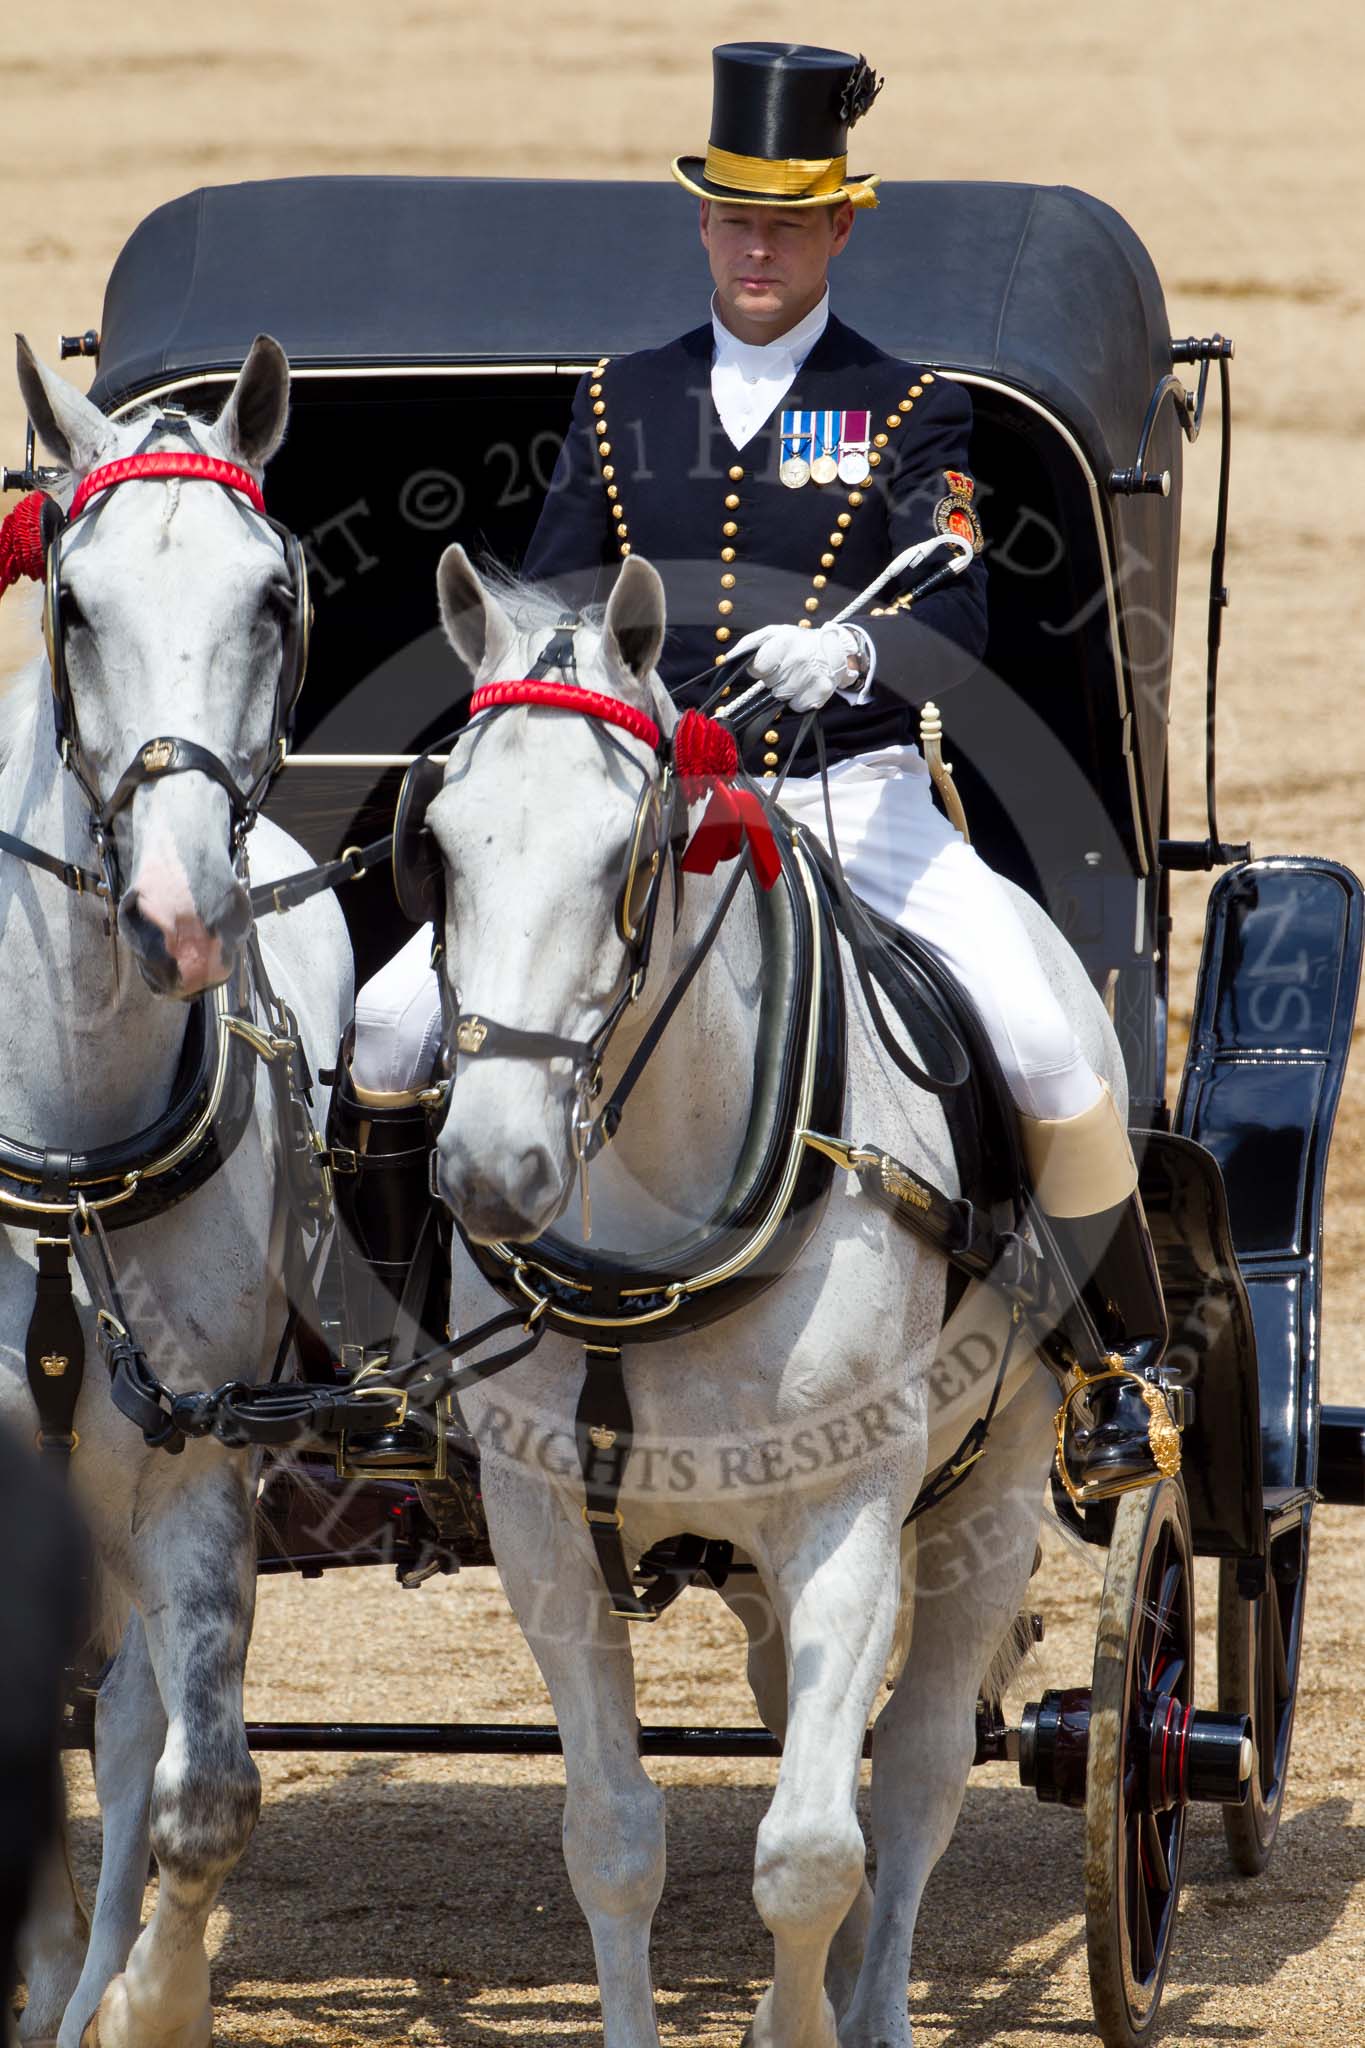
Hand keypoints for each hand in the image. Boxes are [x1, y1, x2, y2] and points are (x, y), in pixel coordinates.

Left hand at [729, 622, 863, 712]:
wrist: (835, 648)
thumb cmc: (798, 641)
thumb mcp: (774, 633)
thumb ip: (749, 644)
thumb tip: (728, 660)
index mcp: (784, 641)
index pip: (757, 667)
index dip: (760, 668)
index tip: (769, 663)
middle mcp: (799, 660)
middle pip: (770, 684)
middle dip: (774, 678)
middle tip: (787, 667)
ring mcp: (812, 677)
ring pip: (782, 697)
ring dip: (786, 690)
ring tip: (796, 675)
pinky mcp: (821, 693)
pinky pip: (797, 706)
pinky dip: (799, 700)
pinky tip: (806, 685)